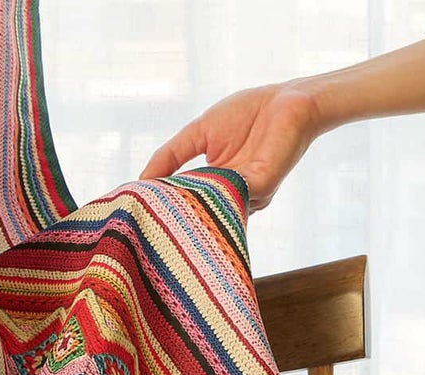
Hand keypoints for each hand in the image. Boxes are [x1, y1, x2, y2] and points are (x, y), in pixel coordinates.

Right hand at [140, 83, 321, 210]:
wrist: (290, 99)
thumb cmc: (248, 113)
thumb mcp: (197, 134)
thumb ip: (170, 156)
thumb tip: (140, 180)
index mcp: (216, 187)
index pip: (185, 204)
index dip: (161, 209)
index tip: (135, 216)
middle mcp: (232, 198)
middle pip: (196, 215)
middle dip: (171, 220)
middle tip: (140, 226)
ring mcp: (248, 197)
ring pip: (211, 211)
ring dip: (187, 211)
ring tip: (158, 215)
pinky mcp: (261, 186)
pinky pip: (230, 199)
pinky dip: (208, 199)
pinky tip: (187, 198)